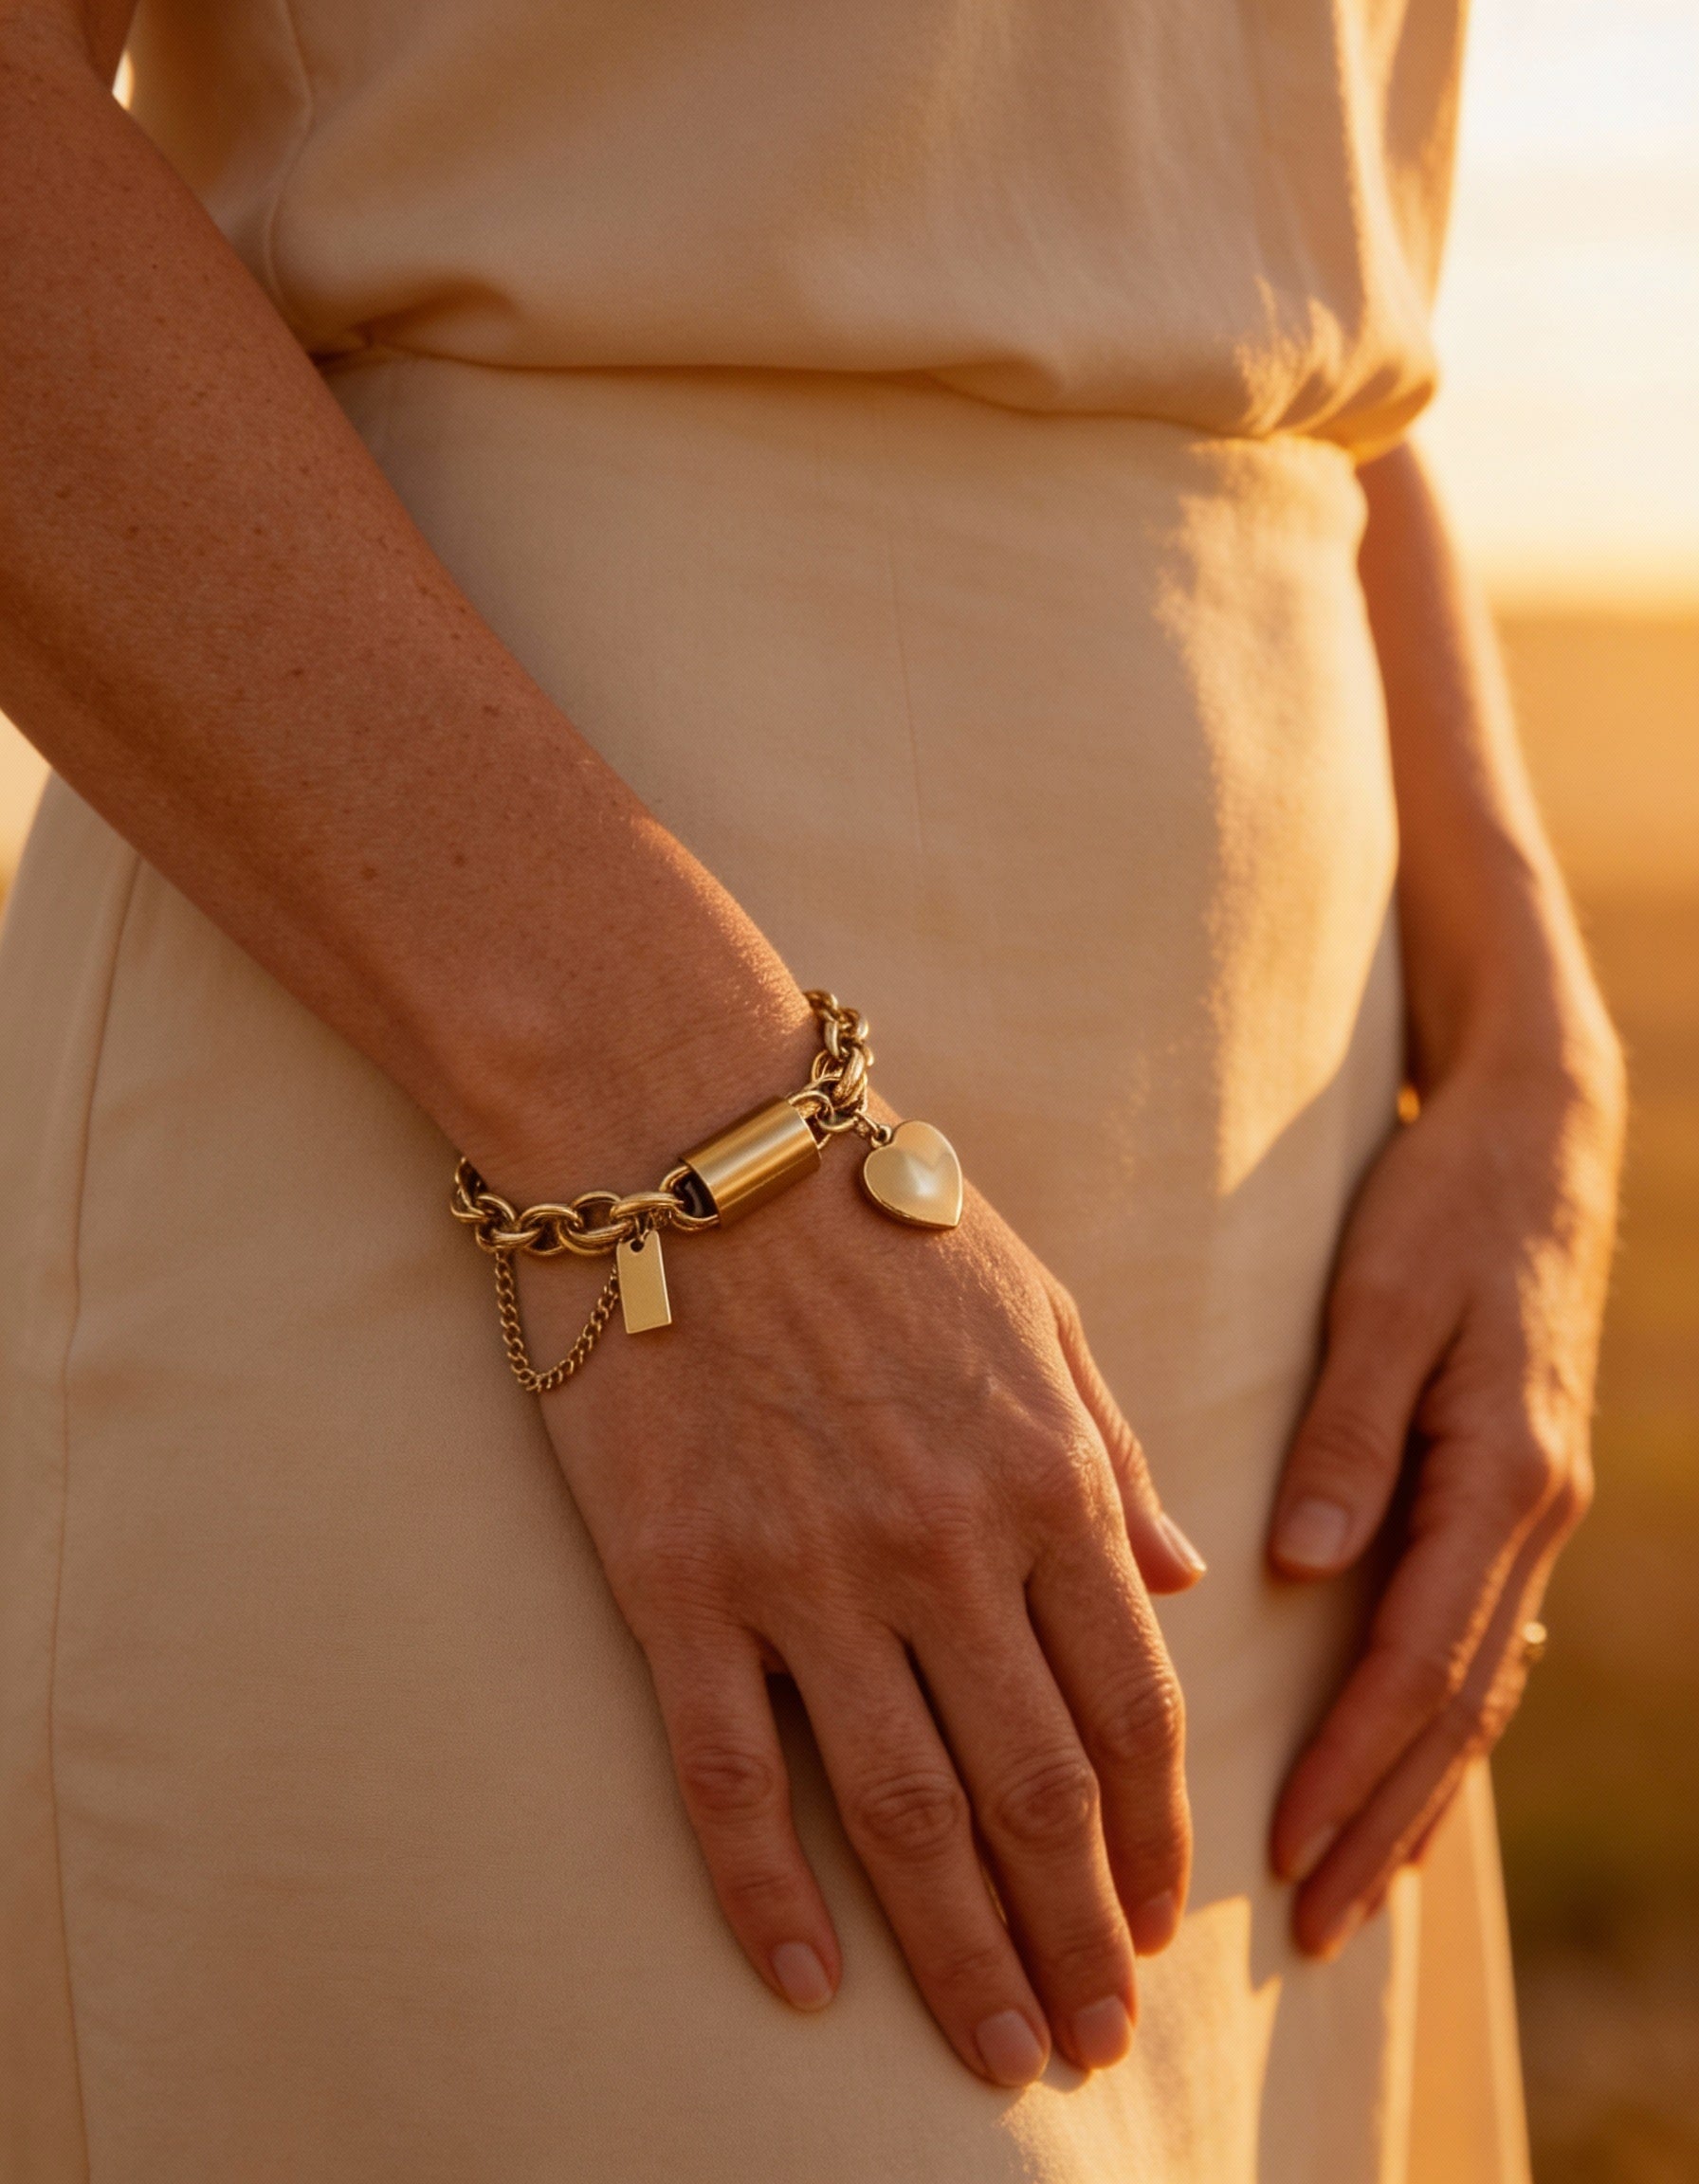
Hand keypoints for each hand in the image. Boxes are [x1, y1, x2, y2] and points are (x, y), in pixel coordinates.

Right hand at [520, 1133, 1205, 2085]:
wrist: (685, 1142)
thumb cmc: (874, 1214)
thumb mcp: (1041, 1310)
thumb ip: (1115, 1455)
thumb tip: (1186, 1578)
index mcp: (1045, 1476)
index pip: (1131, 1706)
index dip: (1154, 1838)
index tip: (1160, 1927)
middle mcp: (944, 1545)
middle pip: (1036, 1791)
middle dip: (1079, 1936)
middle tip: (1090, 2047)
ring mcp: (808, 1574)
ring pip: (903, 1811)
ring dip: (961, 1952)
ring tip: (996, 2052)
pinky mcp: (679, 1584)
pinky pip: (730, 1776)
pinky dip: (769, 1895)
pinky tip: (806, 1984)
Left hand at [1266, 1038, 1622, 1953]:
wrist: (1538, 1136)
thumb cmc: (1446, 1205)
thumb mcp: (1387, 1300)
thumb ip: (1349, 1431)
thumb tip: (1308, 1566)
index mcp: (1499, 1475)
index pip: (1421, 1659)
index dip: (1352, 1762)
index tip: (1282, 1851)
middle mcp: (1528, 1512)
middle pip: (1457, 1703)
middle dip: (1385, 1820)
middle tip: (1314, 1928)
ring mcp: (1531, 1509)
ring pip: (1476, 1685)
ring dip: (1416, 1792)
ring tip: (1357, 1889)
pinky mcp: (1510, 1491)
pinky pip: (1481, 1636)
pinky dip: (1444, 1719)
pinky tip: (1411, 1767)